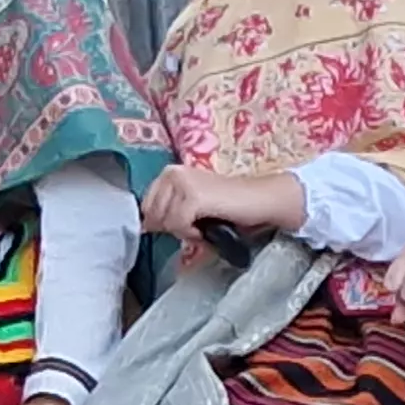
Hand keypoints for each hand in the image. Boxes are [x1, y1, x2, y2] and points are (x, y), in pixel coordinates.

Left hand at [139, 166, 304, 242]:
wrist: (259, 200)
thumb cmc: (228, 206)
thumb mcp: (190, 204)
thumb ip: (167, 210)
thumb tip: (145, 226)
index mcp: (170, 172)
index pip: (146, 206)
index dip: (162, 222)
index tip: (185, 222)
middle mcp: (172, 173)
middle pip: (152, 215)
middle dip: (172, 227)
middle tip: (197, 224)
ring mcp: (182, 183)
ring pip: (164, 222)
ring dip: (184, 231)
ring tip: (204, 224)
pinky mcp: (193, 197)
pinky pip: (178, 226)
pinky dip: (192, 233)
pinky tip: (206, 227)